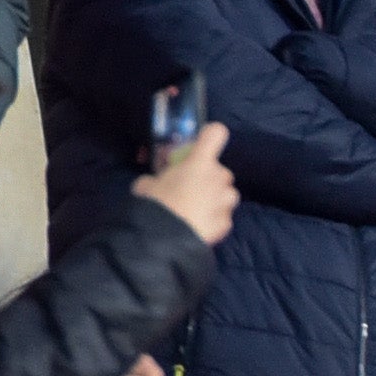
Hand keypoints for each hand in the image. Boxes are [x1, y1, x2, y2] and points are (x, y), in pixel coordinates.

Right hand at [132, 112, 242, 249]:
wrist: (166, 241)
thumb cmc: (156, 206)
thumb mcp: (146, 185)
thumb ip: (156, 179)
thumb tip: (154, 184)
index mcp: (199, 162)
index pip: (216, 134)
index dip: (210, 136)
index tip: (203, 144)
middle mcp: (219, 177)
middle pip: (220, 171)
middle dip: (208, 179)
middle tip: (189, 191)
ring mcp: (226, 201)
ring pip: (226, 194)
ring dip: (215, 199)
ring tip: (195, 211)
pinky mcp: (228, 223)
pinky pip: (223, 216)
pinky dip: (214, 220)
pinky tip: (198, 227)